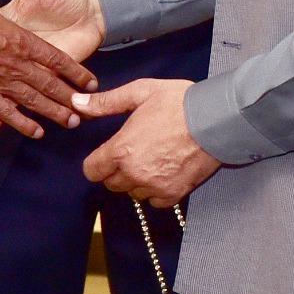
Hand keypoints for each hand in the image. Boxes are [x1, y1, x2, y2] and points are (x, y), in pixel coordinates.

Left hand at [77, 79, 221, 206]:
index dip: (96, 162)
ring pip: (132, 192)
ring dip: (136, 180)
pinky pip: (154, 201)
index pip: (92, 170)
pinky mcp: (174, 194)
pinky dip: (155, 190)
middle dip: (116, 170)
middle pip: (111, 183)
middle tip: (132, 151)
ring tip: (151, 158)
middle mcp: (134, 173)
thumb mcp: (139, 92)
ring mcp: (155, 186)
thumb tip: (77, 103)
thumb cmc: (178, 102)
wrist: (216, 119)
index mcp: (121, 149)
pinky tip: (164, 171)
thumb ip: (105, 102)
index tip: (106, 154)